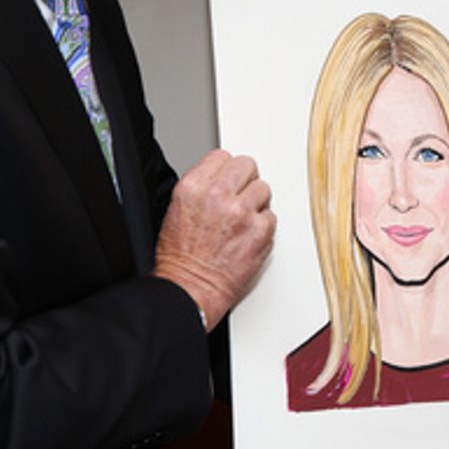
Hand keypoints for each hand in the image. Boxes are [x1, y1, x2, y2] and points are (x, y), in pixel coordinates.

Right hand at [154, 149, 274, 329]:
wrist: (189, 291)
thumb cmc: (180, 259)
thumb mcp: (177, 210)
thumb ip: (201, 188)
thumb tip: (221, 177)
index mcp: (192, 188)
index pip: (222, 157)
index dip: (226, 170)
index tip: (228, 181)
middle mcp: (217, 196)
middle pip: (247, 165)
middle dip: (244, 180)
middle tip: (239, 197)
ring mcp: (242, 212)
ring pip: (263, 188)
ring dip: (256, 203)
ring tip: (242, 220)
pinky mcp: (260, 231)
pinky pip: (271, 216)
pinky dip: (262, 226)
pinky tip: (247, 236)